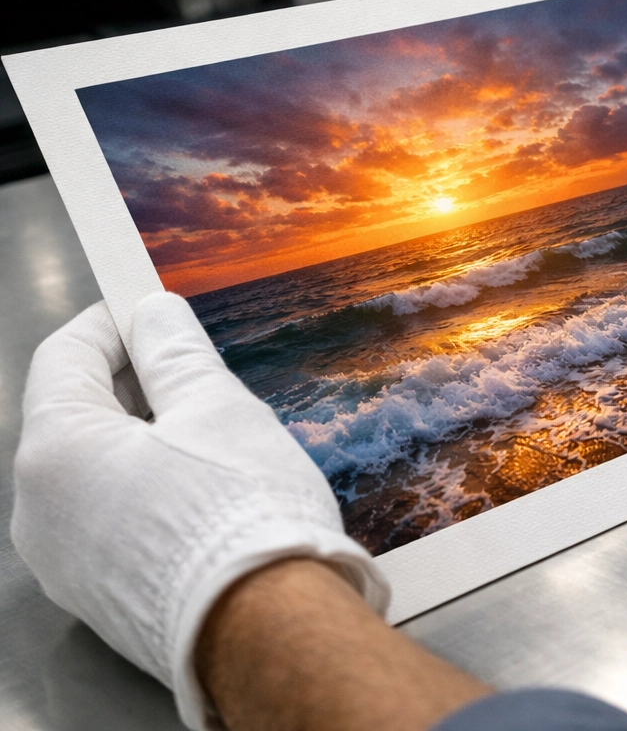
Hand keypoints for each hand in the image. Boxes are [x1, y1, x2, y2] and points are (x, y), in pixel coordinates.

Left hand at [11, 292, 388, 730]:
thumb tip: (154, 314)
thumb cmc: (243, 511)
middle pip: (75, 412)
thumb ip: (175, 354)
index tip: (152, 308)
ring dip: (141, 433)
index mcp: (56, 451)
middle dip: (131, 380)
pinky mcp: (93, 595)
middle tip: (194, 368)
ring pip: (92, 466)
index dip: (112, 321)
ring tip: (209, 429)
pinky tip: (200, 485)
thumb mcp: (217, 408)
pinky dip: (141, 483)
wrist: (272, 633)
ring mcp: (62, 559)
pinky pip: (104, 514)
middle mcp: (38, 508)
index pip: (65, 355)